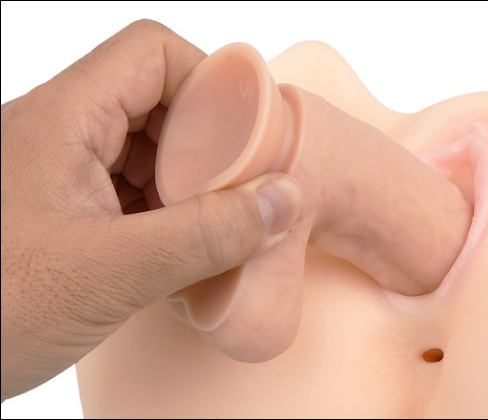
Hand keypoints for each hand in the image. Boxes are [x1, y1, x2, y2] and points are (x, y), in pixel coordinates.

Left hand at [0, 20, 303, 400]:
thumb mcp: (110, 272)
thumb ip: (206, 236)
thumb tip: (282, 199)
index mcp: (61, 119)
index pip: (152, 53)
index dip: (208, 82)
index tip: (246, 134)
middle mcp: (58, 132)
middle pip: (155, 98)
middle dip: (205, 142)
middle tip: (234, 188)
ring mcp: (59, 171)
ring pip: (145, 145)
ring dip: (186, 181)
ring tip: (209, 223)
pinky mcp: (63, 208)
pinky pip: (129, 186)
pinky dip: (164, 210)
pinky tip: (177, 247)